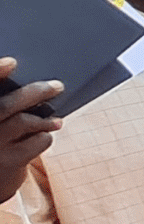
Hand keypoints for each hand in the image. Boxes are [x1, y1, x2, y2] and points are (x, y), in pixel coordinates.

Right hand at [0, 59, 62, 202]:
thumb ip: (8, 106)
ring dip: (45, 119)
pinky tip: (45, 138)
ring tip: (57, 121)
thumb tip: (41, 90)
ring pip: (24, 122)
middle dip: (35, 92)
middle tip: (57, 86)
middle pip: (6, 104)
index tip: (12, 62)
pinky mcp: (8, 162)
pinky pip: (38, 142)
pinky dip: (46, 137)